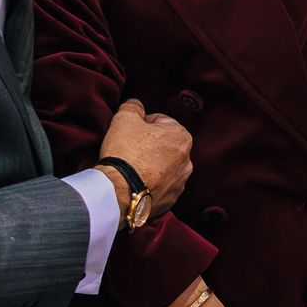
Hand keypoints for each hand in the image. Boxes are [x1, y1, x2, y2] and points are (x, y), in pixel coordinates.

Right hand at [96, 99, 191, 218]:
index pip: (159, 121)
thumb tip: (135, 105)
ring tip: (131, 168)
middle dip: (147, 145)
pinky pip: (159, 186)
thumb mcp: (124, 118)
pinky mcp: (170, 200)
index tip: (129, 133)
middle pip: (162, 145)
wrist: (120, 193)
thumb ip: (133, 107)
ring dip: (150, 165)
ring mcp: (180, 182)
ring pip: (162, 167)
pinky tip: (135, 183)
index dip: (141, 124)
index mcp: (182, 136)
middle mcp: (187, 160)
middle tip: (128, 149)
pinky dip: (149, 183)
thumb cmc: (125, 152)